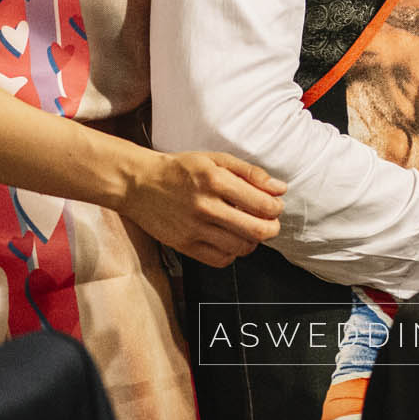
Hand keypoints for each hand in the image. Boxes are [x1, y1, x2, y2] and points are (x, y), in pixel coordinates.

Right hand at [124, 151, 285, 266]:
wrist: (139, 183)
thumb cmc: (179, 169)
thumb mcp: (215, 159)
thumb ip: (249, 173)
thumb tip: (279, 188)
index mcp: (215, 181)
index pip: (262, 205)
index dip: (276, 208)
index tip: (275, 206)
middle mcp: (206, 207)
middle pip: (256, 230)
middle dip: (272, 228)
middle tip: (270, 222)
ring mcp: (194, 229)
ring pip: (240, 248)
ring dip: (254, 241)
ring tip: (250, 230)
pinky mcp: (184, 246)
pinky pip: (220, 260)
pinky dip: (233, 253)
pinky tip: (230, 241)